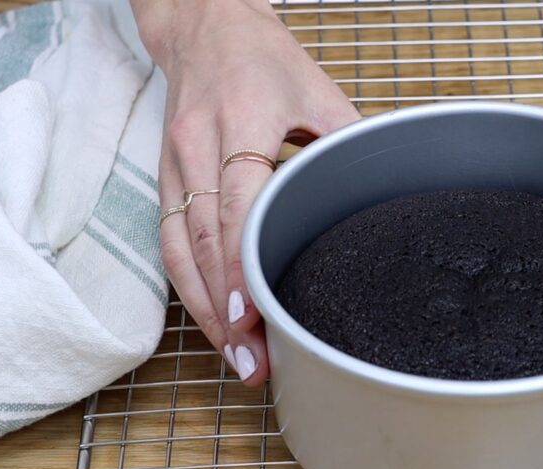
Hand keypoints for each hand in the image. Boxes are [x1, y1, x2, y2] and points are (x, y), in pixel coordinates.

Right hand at [131, 0, 359, 383]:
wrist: (203, 26)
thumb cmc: (264, 59)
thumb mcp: (319, 90)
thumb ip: (345, 144)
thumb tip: (380, 201)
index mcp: (243, 118)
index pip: (236, 203)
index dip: (240, 263)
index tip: (251, 314)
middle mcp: (198, 144)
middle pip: (203, 239)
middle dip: (225, 307)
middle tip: (253, 361)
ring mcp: (173, 163)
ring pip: (178, 248)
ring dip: (204, 310)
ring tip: (236, 358)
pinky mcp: (163, 178)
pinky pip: (168, 241)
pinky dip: (188, 287)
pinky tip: (212, 323)